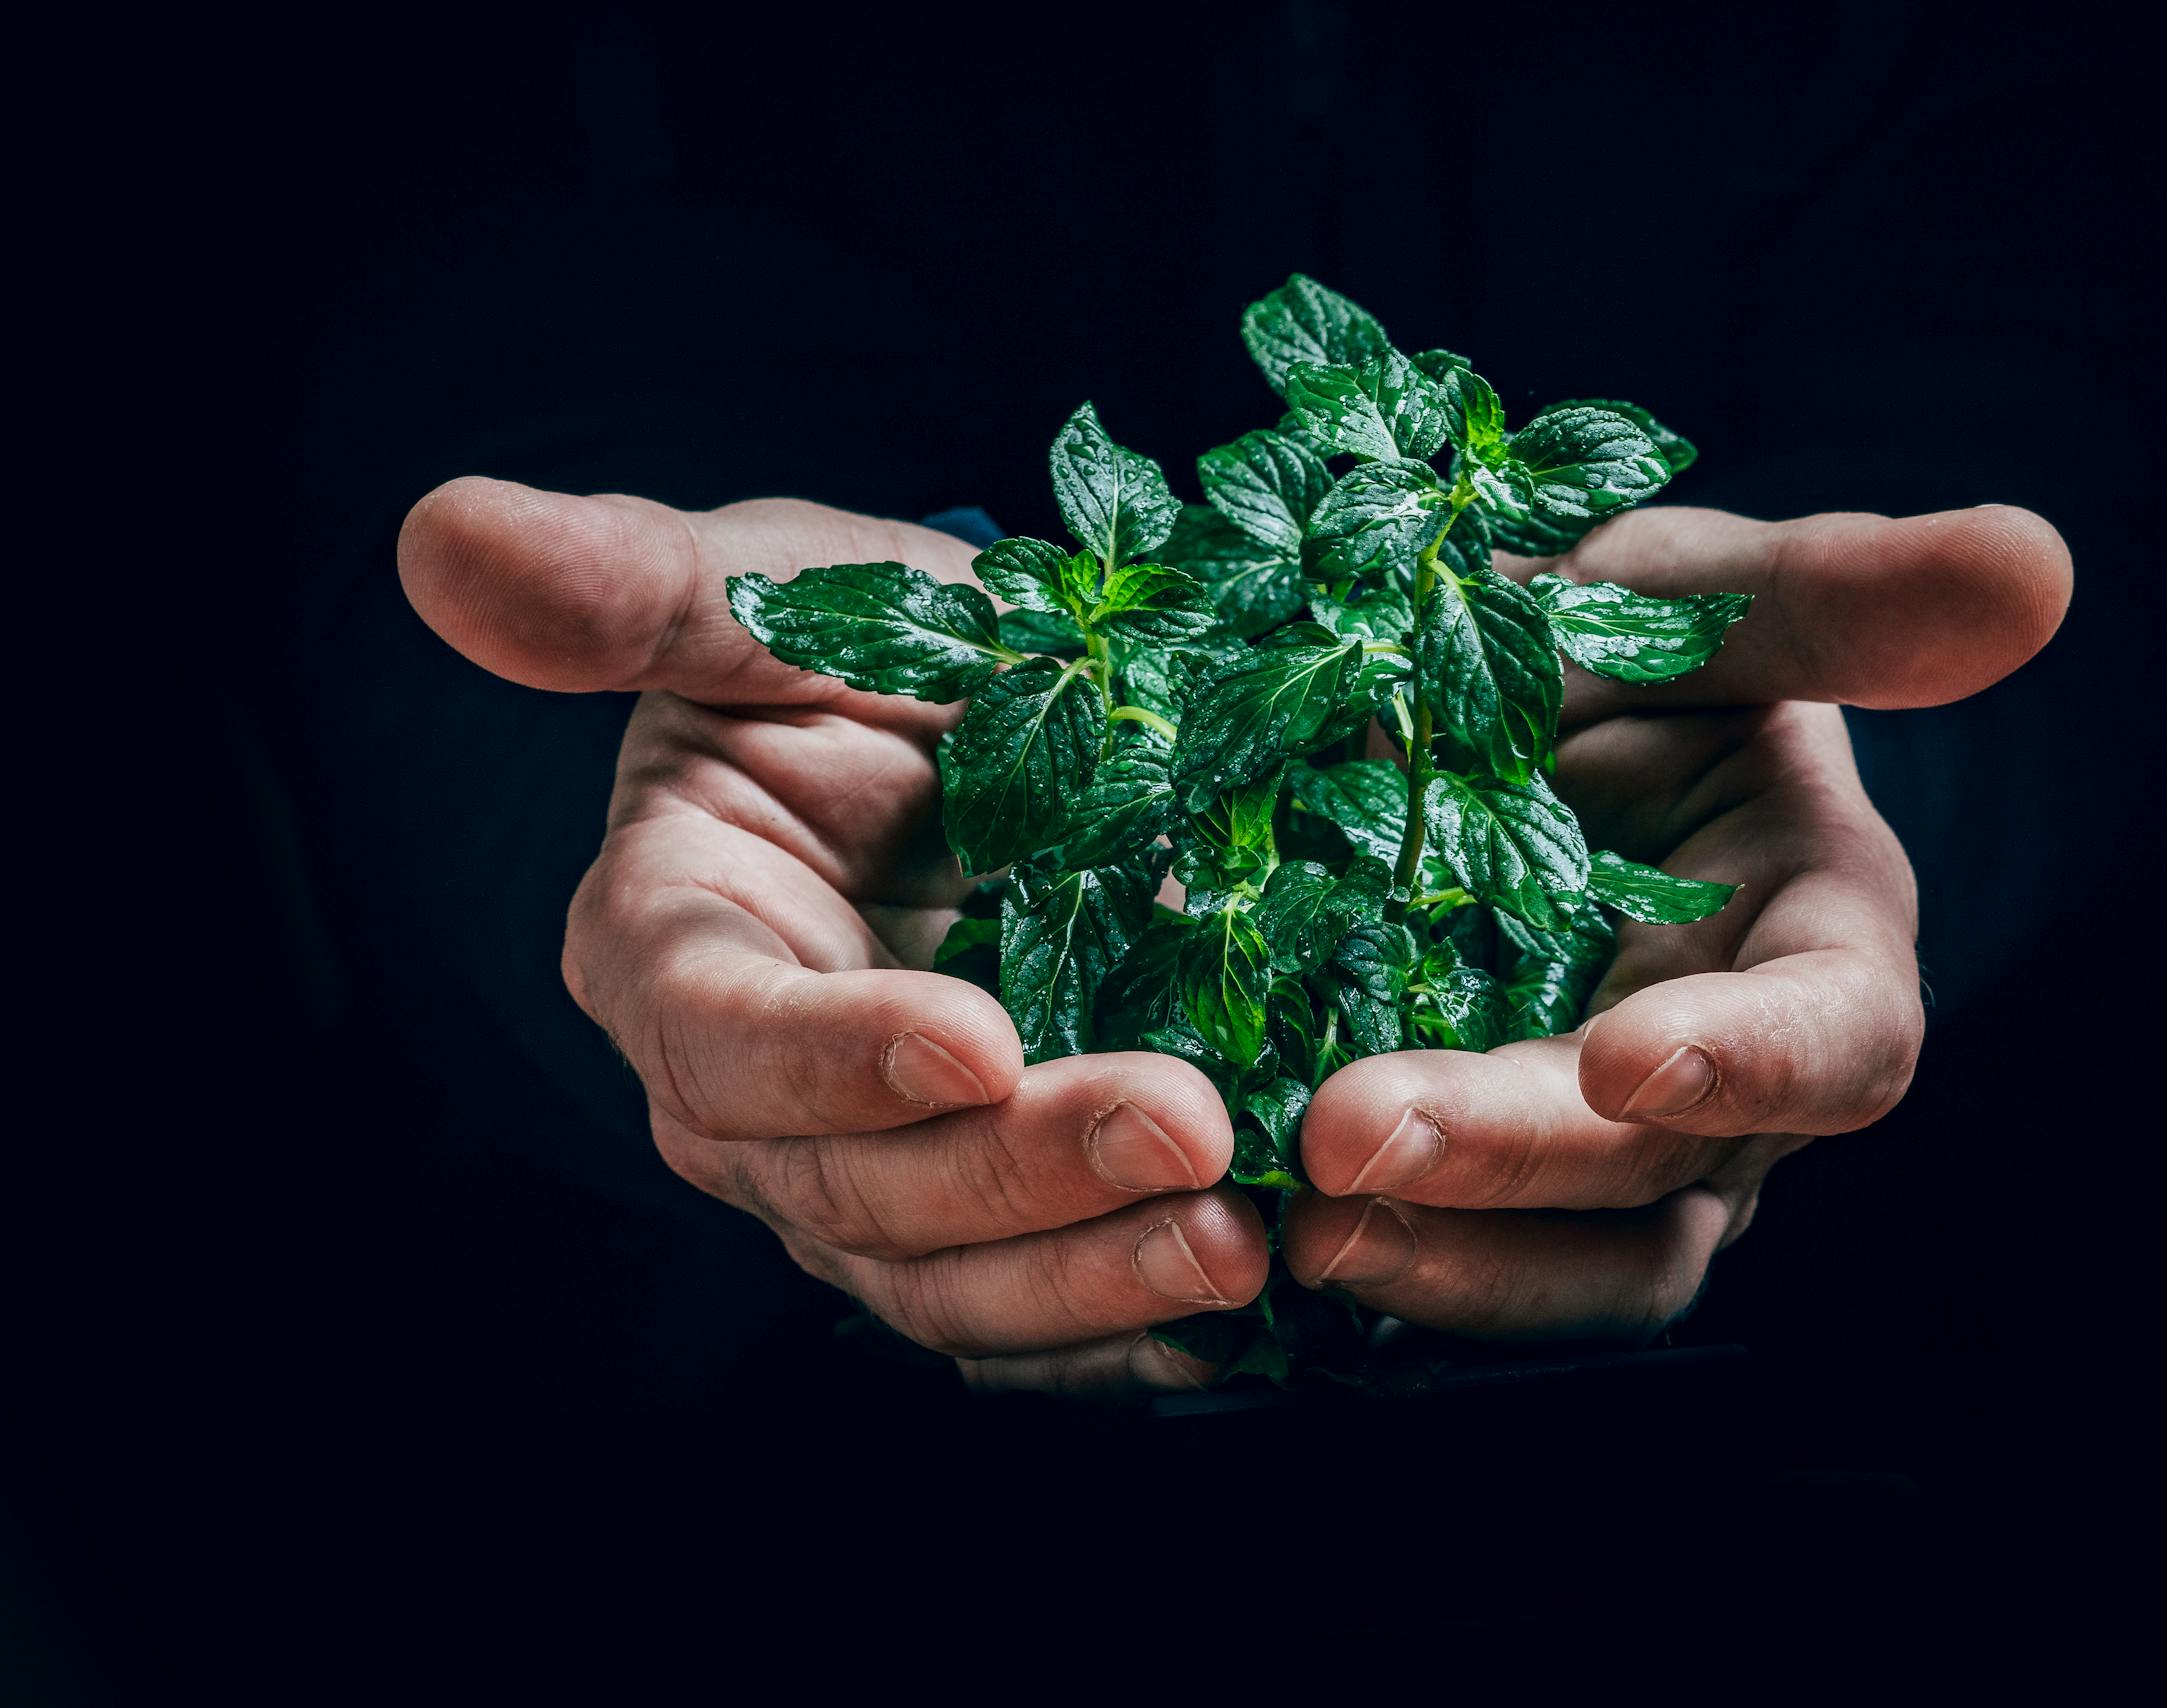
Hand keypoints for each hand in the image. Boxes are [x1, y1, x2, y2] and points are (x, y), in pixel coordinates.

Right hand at [399, 479, 1264, 1395]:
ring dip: (1090, 1274)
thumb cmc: (861, 639)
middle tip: (1186, 1132)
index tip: (976, 1037)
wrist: (982, 712)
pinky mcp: (974, 1217)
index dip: (833, 1055)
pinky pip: (1031, 1309)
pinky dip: (1125, 1323)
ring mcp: (864, 1169)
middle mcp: (750, 1094)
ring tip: (1237, 1239)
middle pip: (852, 1185)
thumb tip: (443, 536)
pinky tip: (1231, 1312)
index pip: (720, 1036)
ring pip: (945, 1277)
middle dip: (1018, 1173)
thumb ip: (634, 583)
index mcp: (668, 945)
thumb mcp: (771, 588)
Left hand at [1281, 504, 2072, 1342]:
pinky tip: (1229, 1213)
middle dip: (1510, 1167)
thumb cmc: (1617, 643)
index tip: (1627, 1058)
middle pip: (1658, 1182)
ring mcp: (1594, 1153)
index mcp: (1815, 943)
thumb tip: (2035, 562)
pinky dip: (1351, 1241)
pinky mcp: (1468, 1178)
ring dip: (1432, 1259)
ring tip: (1284, 1216)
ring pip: (1556, 1266)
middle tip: (1344, 1136)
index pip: (1837, 1041)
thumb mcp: (1698, 595)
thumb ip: (1836, 598)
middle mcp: (1719, 1083)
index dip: (1749, 1065)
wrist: (1470, 699)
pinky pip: (1431, 1249)